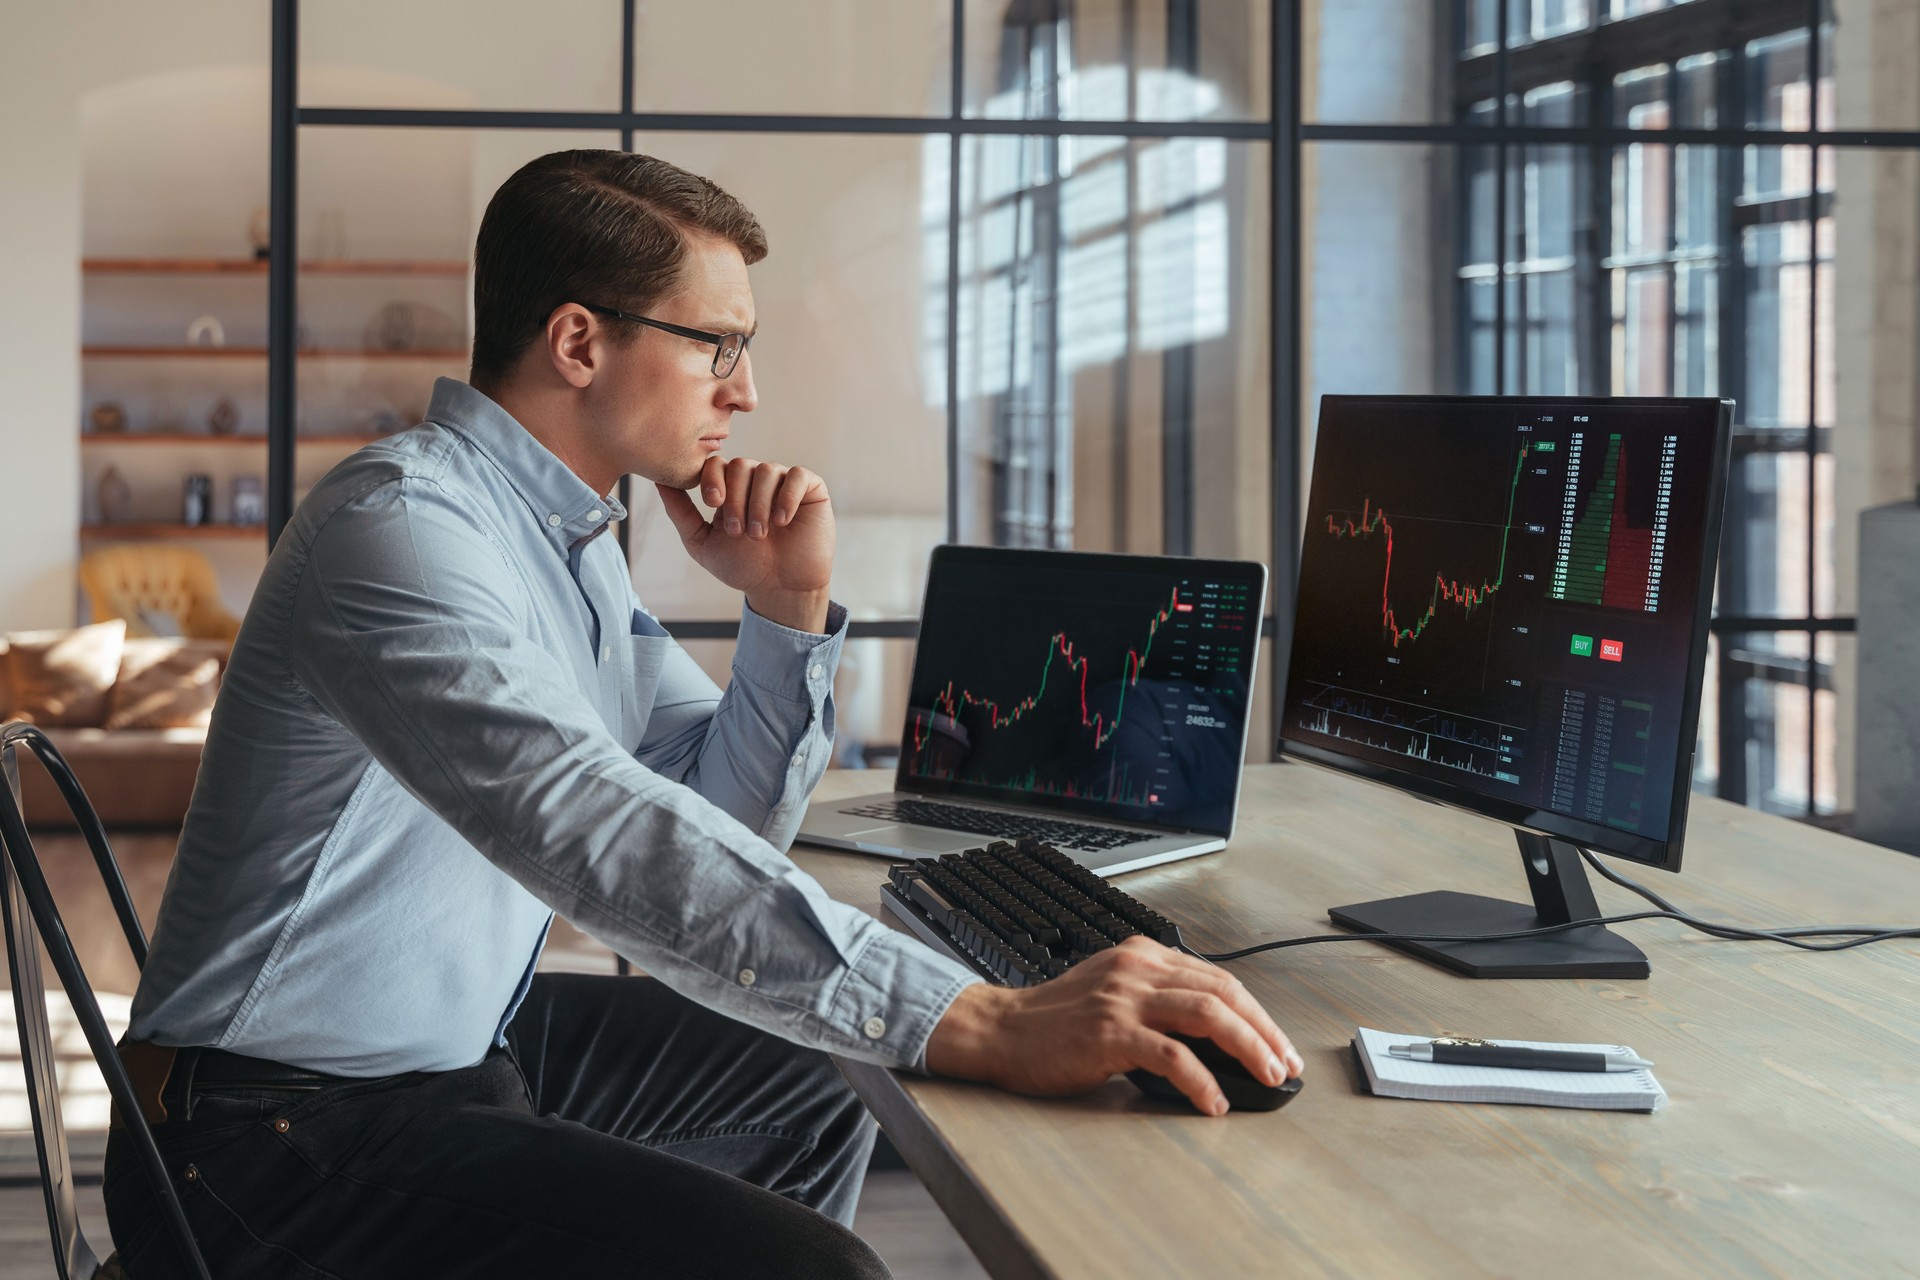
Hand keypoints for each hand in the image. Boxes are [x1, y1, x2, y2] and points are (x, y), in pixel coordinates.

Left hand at [656, 455, 833, 631]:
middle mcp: (757, 480)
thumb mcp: (702, 542)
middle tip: (738, 531)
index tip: (713, 504)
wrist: (780, 588)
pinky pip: (797, 476)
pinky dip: (787, 498)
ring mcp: (784, 483)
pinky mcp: (811, 489)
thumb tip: (658, 482)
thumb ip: (681, 513)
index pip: (717, 464)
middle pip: (741, 465)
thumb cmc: (743, 567)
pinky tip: (782, 521)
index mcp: (731, 488)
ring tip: (760, 534)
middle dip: (736, 499)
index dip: (713, 479)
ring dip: (759, 504)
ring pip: (767, 470)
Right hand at [924, 937, 1302, 1115]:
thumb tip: (1217, 1039)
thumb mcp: (1114, 992)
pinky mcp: (1110, 1032)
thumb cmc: (1057, 1021)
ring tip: (1267, 1078)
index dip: (1257, 1013)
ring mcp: (1124, 998)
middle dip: (1264, 1031)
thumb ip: (1158, 1001)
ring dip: (1248, 1049)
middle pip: (1224, 993)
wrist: (1001, 1030)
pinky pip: (1172, 1055)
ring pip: (1208, 1016)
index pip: (1218, 979)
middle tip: (1285, 1064)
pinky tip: (1213, 1101)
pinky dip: (1201, 1081)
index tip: (1278, 1044)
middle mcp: (1138, 968)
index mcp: (1143, 955)